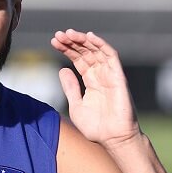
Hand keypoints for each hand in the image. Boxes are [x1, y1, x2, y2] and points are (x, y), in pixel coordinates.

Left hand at [51, 29, 139, 147]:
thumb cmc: (96, 127)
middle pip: (86, 52)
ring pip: (97, 50)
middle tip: (58, 35)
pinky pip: (111, 56)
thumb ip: (70, 88)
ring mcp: (110, 75)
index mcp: (91, 81)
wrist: (112, 138)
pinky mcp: (118, 77)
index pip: (78, 59)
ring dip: (83, 40)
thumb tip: (62, 69)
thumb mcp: (76, 106)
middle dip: (72, 42)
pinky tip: (89, 36)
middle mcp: (101, 75)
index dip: (67, 49)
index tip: (53, 41)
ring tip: (68, 33)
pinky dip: (101, 45)